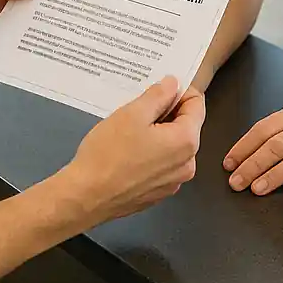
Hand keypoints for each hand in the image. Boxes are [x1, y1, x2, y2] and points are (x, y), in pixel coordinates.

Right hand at [66, 77, 205, 224]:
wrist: (86, 197)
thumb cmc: (109, 152)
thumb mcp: (133, 113)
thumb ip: (158, 95)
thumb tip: (173, 84)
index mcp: (186, 141)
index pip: (197, 105)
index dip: (179, 91)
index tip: (159, 89)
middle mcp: (187, 164)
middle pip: (187, 126)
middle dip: (167, 113)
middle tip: (138, 109)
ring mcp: (173, 182)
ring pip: (173, 146)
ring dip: (159, 133)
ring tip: (130, 131)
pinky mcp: (158, 193)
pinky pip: (163, 164)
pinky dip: (152, 153)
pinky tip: (129, 152)